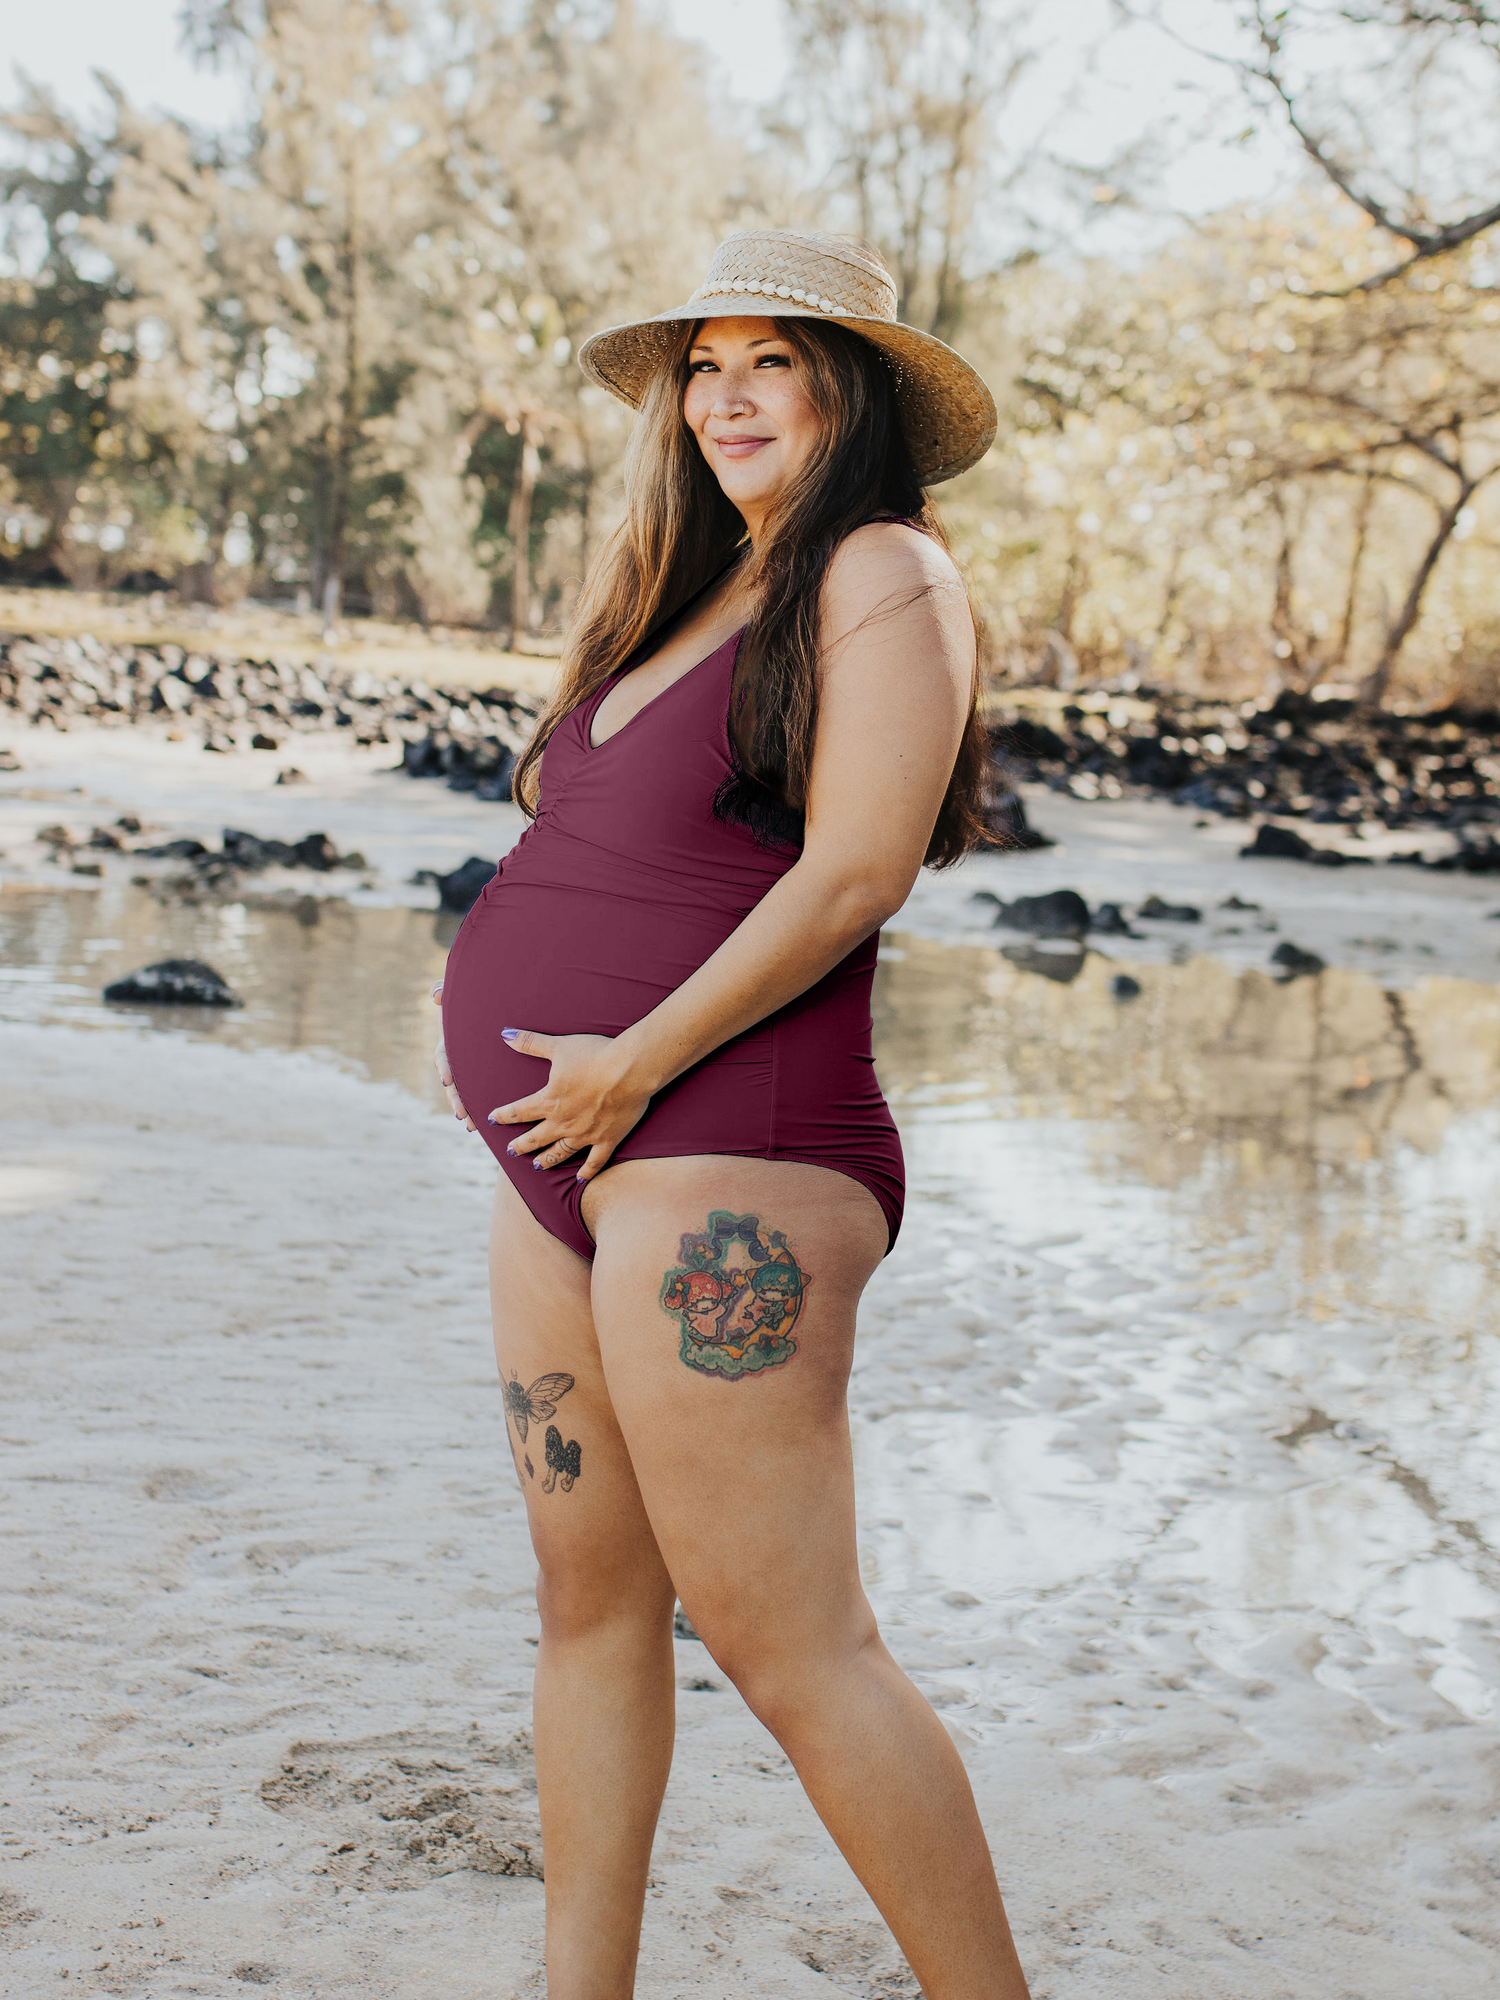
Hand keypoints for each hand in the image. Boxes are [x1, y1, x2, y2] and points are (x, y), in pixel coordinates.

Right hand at [432, 979, 474, 1130]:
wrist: (503, 1007)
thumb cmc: (481, 996)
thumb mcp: (466, 992)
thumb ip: (447, 989)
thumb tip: (434, 995)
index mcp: (453, 1041)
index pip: (444, 1056)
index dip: (445, 1068)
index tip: (447, 1079)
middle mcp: (460, 1059)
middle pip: (454, 1082)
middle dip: (456, 1098)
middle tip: (460, 1113)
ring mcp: (473, 1069)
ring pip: (466, 1093)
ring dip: (467, 1110)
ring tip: (471, 1126)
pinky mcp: (487, 1076)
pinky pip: (482, 1095)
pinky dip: (480, 1110)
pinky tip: (484, 1127)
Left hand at [488, 1028, 652, 1181]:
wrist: (629, 1070)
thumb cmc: (595, 1055)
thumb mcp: (559, 1046)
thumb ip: (530, 1043)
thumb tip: (505, 1035)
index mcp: (549, 1100)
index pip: (519, 1111)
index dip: (503, 1116)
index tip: (492, 1120)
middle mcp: (563, 1122)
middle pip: (536, 1138)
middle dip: (521, 1145)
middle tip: (510, 1151)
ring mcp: (585, 1134)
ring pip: (560, 1152)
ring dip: (547, 1160)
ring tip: (538, 1166)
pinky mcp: (607, 1139)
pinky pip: (594, 1161)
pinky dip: (586, 1172)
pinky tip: (579, 1179)